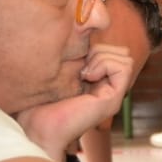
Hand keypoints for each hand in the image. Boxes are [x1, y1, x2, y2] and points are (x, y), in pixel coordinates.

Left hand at [14, 42, 135, 158]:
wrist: (37, 130)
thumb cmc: (37, 105)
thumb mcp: (52, 73)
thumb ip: (66, 58)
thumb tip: (74, 32)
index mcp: (95, 81)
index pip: (111, 50)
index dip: (94, 46)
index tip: (73, 58)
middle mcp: (106, 87)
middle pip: (121, 52)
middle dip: (101, 49)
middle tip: (80, 65)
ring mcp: (111, 94)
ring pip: (125, 57)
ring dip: (102, 56)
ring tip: (83, 72)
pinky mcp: (112, 99)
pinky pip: (123, 68)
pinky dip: (105, 64)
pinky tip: (87, 77)